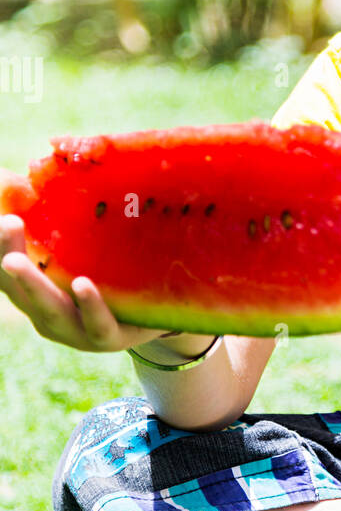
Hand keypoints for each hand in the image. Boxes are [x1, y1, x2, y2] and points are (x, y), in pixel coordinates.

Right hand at [0, 214, 173, 353]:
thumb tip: (19, 172)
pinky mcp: (108, 339)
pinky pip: (96, 324)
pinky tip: (82, 284)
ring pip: (49, 309)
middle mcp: (45, 312)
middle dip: (6, 254)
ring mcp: (74, 330)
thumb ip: (55, 216)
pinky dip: (89, 305)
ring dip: (32, 284)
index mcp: (34, 289)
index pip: (2, 265)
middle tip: (5, 223)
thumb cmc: (108, 276)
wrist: (155, 318)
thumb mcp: (80, 246)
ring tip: (16, 261)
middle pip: (17, 287)